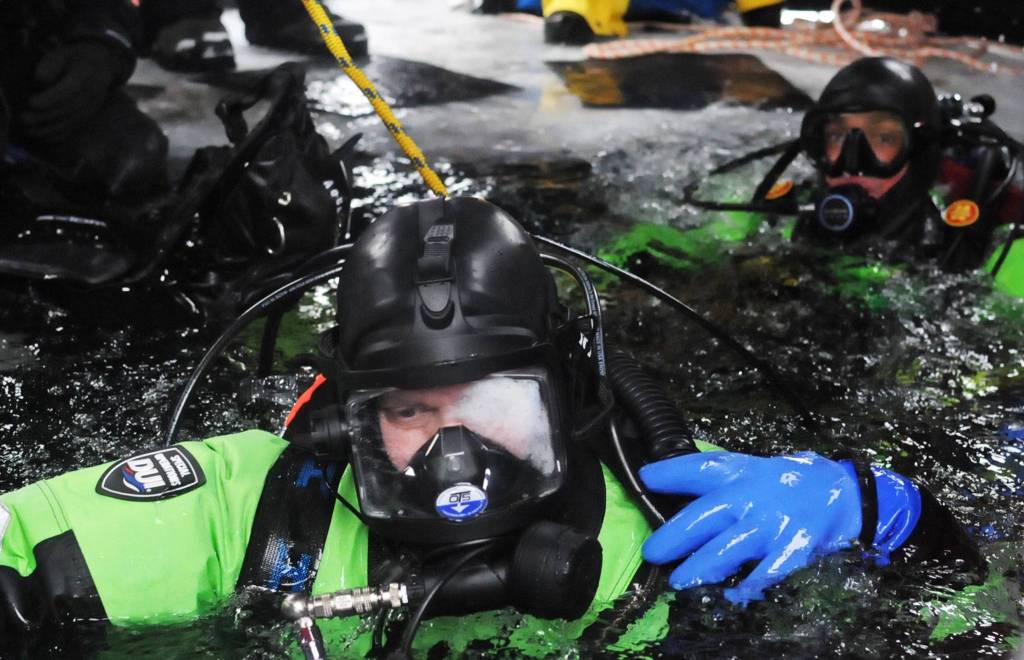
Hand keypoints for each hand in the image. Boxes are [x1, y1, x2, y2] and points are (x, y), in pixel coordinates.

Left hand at [22, 43, 121, 141]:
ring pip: (72, 121)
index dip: (51, 98)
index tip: (32, 103)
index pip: (70, 89)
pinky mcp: (89, 116)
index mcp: (87, 73)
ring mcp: (93, 107)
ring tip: (30, 129)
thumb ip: (51, 64)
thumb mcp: (62, 53)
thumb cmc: (75, 58)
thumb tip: (41, 80)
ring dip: (50, 128)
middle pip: (70, 108)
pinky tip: (44, 136)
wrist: (102, 66)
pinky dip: (59, 134)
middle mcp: (93, 92)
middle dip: (46, 115)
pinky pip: (75, 128)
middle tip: (25, 119)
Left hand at [640, 451, 862, 603]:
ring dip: (703, 565)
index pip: (701, 468)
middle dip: (676, 535)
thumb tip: (662, 480)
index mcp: (740, 473)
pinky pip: (769, 570)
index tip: (645, 478)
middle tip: (652, 552)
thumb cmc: (787, 483)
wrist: (844, 493)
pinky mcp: (795, 546)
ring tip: (680, 580)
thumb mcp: (752, 470)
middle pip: (706, 515)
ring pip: (730, 547)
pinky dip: (751, 583)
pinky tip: (734, 593)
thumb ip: (715, 478)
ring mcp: (773, 523)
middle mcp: (753, 496)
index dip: (672, 472)